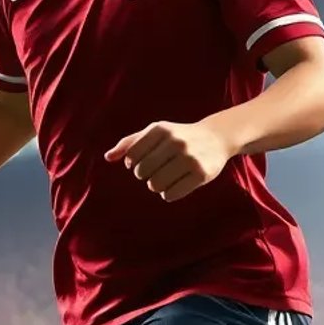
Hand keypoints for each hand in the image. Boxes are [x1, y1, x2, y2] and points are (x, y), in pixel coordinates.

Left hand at [105, 120, 232, 201]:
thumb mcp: (155, 132)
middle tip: (157, 170)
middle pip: (141, 173)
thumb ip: (129, 143)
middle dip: (145, 175)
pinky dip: (169, 194)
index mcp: (160, 129)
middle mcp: (175, 142)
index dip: (133, 163)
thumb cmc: (178, 136)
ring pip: (155, 185)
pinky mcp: (201, 174)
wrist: (216, 138)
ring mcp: (189, 158)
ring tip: (166, 177)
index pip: (131, 157)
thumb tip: (107, 157)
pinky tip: (177, 184)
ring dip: (157, 186)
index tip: (144, 161)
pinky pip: (171, 195)